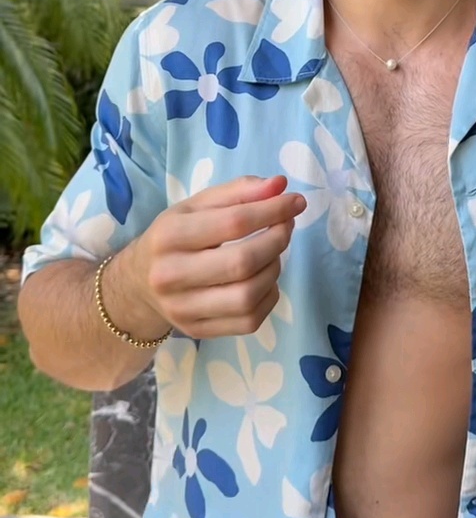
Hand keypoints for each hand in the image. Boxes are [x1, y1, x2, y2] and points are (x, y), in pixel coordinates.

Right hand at [130, 175, 305, 339]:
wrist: (138, 283)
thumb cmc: (174, 237)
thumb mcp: (196, 206)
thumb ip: (238, 192)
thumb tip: (280, 185)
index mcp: (169, 236)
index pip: (233, 222)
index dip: (273, 210)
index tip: (295, 201)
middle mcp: (171, 275)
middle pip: (243, 262)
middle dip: (277, 240)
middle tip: (286, 226)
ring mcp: (183, 309)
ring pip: (248, 295)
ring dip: (274, 269)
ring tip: (273, 252)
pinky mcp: (198, 331)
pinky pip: (250, 320)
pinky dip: (269, 296)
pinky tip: (264, 279)